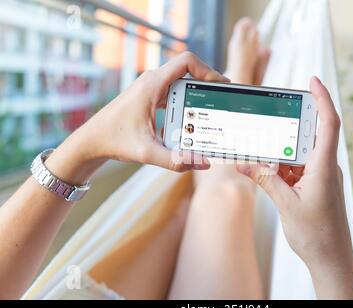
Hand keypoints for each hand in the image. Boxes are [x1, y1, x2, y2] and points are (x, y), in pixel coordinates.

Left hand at [68, 52, 227, 173]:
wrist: (91, 141)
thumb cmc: (114, 140)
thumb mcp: (147, 152)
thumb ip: (176, 160)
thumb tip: (203, 162)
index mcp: (152, 84)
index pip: (187, 61)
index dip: (207, 69)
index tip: (220, 85)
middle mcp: (152, 81)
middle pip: (188, 70)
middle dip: (207, 82)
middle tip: (221, 98)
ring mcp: (150, 88)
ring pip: (181, 81)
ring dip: (197, 92)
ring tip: (211, 107)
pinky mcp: (149, 97)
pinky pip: (173, 92)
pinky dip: (186, 101)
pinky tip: (191, 118)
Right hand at [237, 77, 352, 298]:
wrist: (330, 259)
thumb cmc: (316, 235)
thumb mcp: (285, 205)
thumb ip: (265, 179)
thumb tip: (244, 162)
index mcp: (324, 167)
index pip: (328, 124)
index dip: (322, 99)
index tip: (312, 81)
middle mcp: (325, 168)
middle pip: (310, 134)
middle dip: (289, 125)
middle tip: (268, 118)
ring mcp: (320, 177)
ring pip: (299, 153)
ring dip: (280, 151)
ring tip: (260, 150)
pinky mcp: (314, 186)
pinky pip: (296, 168)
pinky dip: (281, 166)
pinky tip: (265, 170)